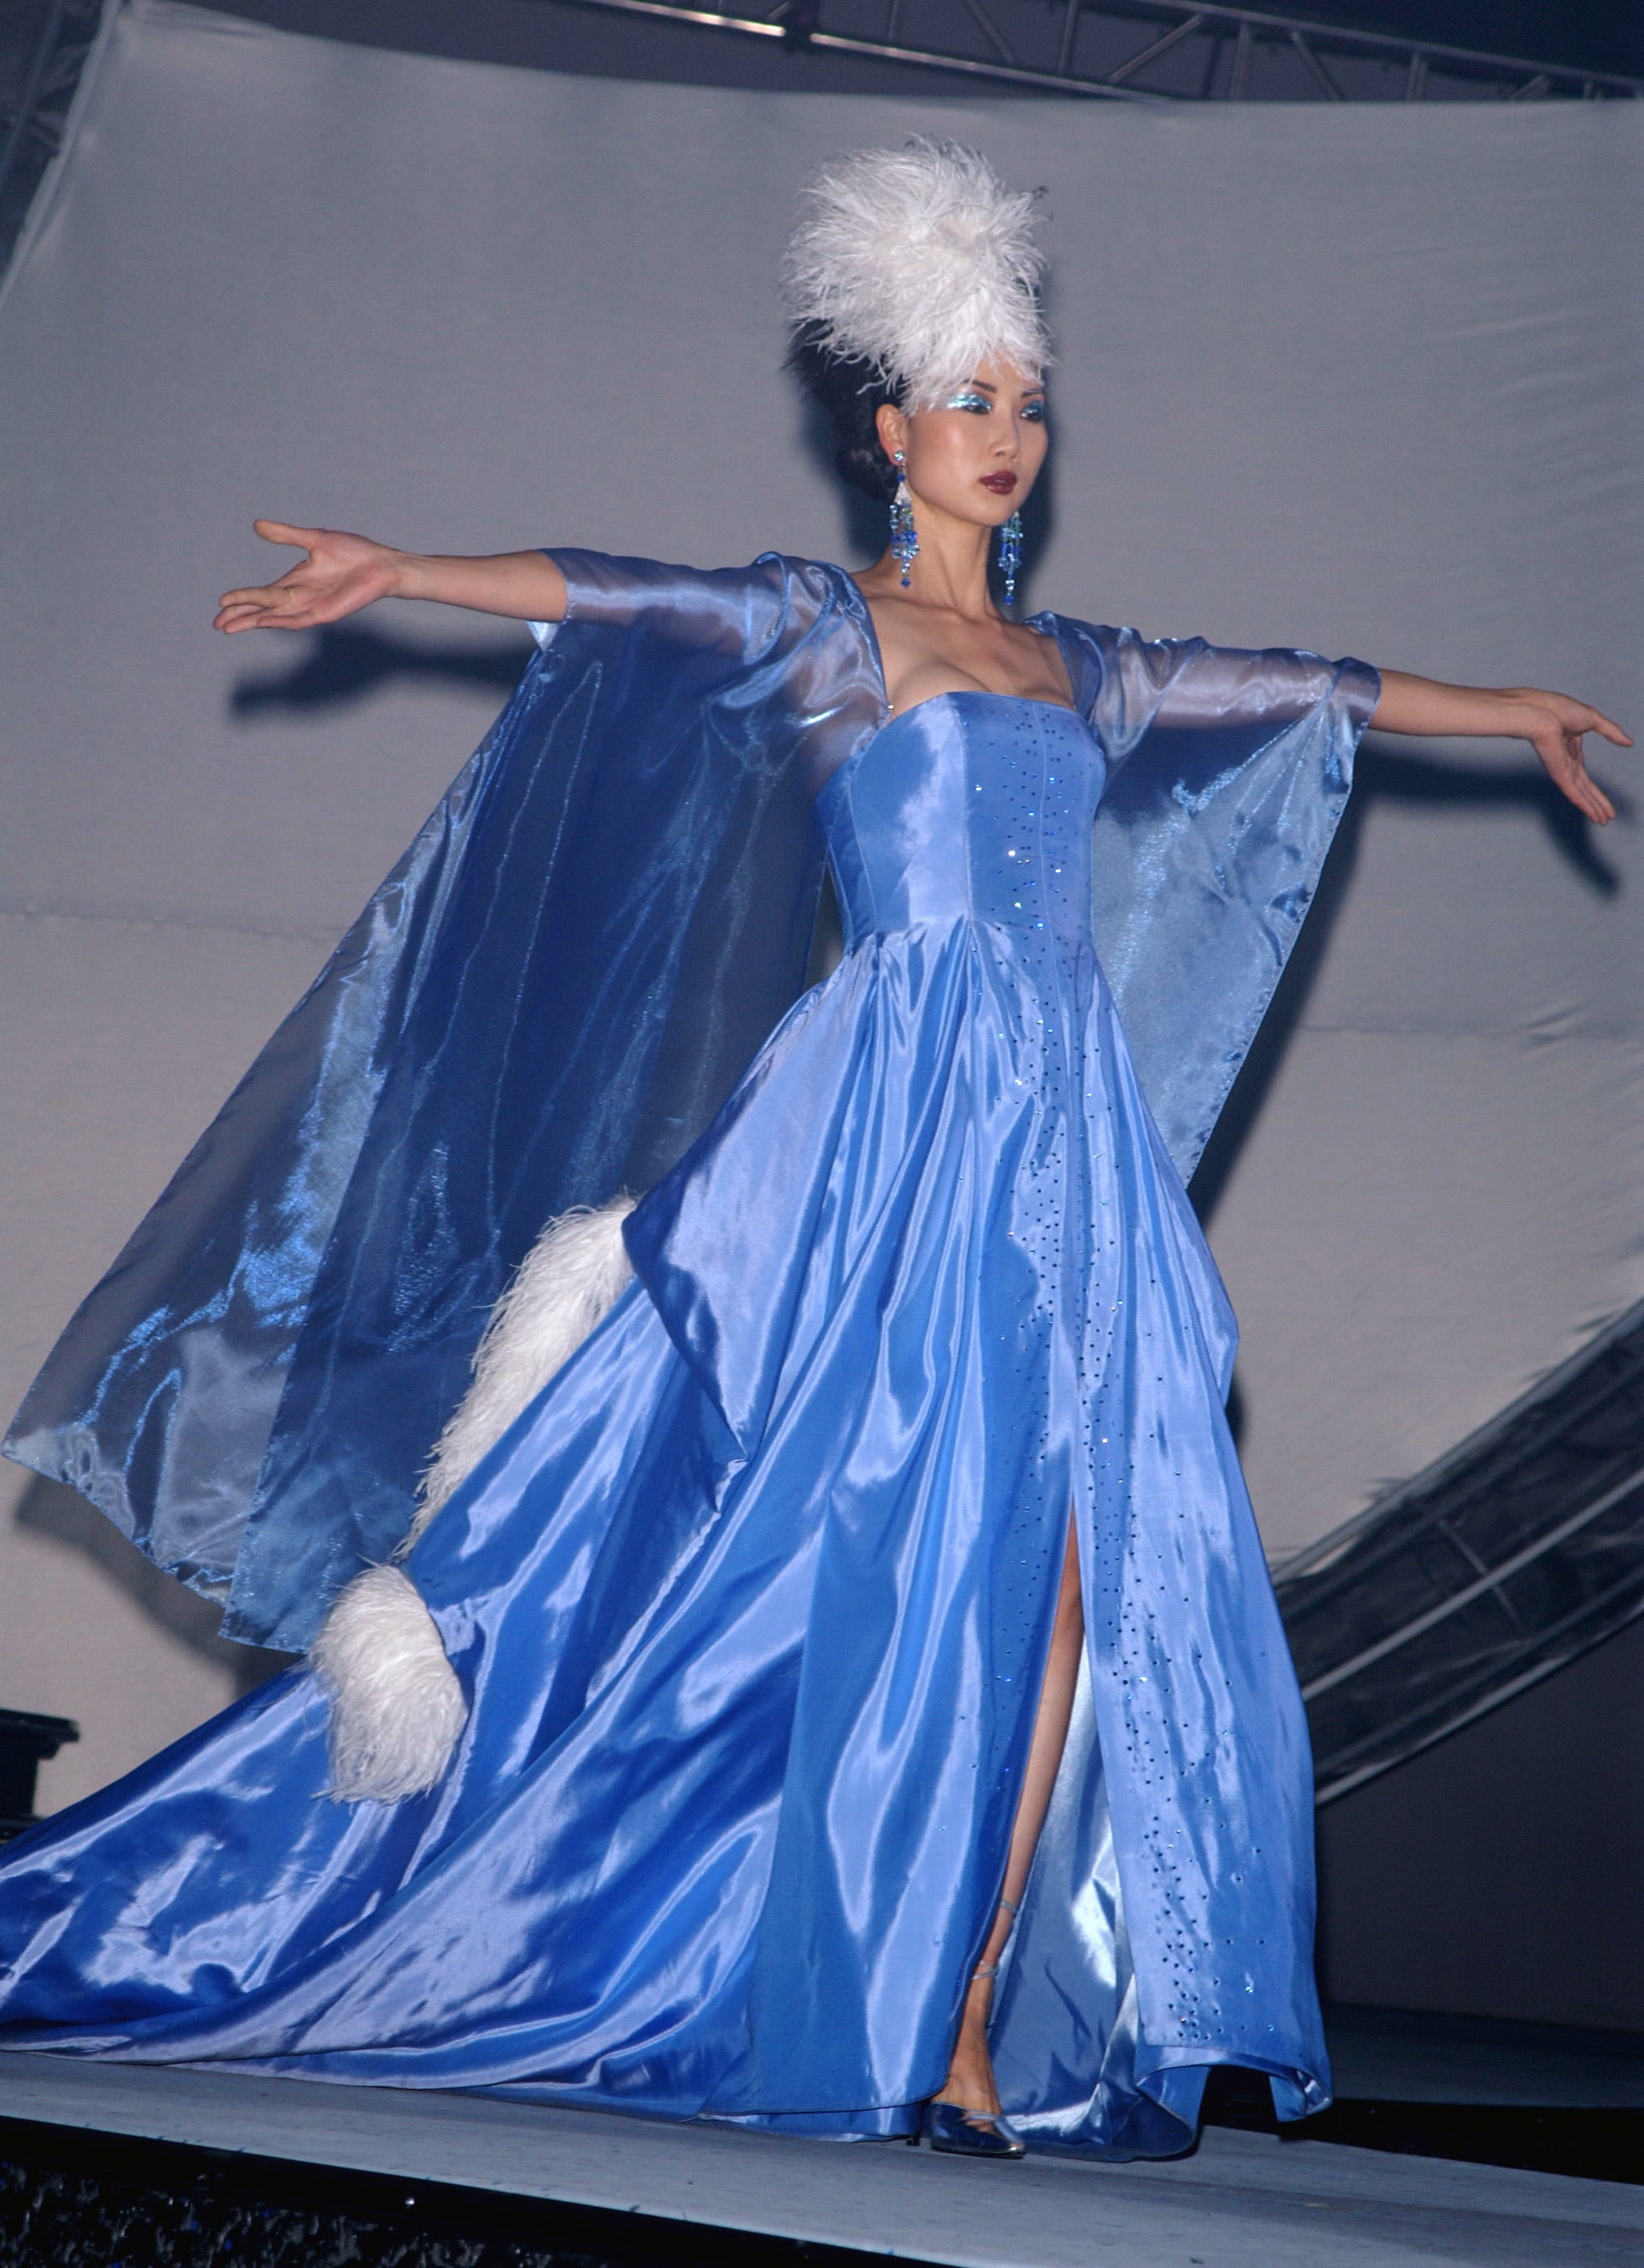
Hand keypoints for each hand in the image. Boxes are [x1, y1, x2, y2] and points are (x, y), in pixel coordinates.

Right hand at [215, 521, 401, 633]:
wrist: (381, 564)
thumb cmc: (353, 552)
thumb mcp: (313, 539)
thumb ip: (286, 534)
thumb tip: (257, 525)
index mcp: (295, 581)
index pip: (262, 593)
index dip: (242, 598)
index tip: (221, 602)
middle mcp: (300, 596)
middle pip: (263, 608)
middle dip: (241, 616)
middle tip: (218, 624)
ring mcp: (312, 606)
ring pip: (276, 616)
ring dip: (254, 621)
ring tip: (232, 627)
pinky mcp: (326, 613)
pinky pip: (299, 619)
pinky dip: (281, 621)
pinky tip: (265, 622)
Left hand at [1503, 688, 1629, 825]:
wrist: (1541, 712)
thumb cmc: (1558, 710)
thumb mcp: (1593, 719)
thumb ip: (1612, 732)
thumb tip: (1629, 743)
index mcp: (1571, 750)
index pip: (1586, 777)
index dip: (1597, 791)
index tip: (1606, 803)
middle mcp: (1566, 763)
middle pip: (1585, 789)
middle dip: (1597, 804)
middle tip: (1607, 819)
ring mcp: (1562, 770)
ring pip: (1581, 794)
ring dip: (1593, 808)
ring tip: (1603, 822)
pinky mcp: (1559, 774)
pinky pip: (1575, 793)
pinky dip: (1585, 805)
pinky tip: (1593, 815)